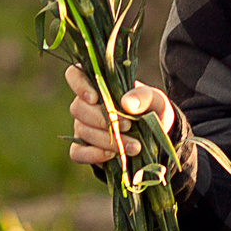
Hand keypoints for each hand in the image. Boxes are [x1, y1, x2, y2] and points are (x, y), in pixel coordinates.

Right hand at [65, 65, 185, 169]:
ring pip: (82, 131)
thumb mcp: (156, 100)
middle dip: (102, 119)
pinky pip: (78, 153)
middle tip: (128, 126)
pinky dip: (94, 155)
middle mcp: (86, 104)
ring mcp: (82, 127)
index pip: (74, 75)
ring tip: (134, 147)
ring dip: (108, 140)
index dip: (79, 84)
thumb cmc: (151, 111)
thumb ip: (144, 97)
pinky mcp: (84, 149)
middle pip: (78, 108)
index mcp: (99, 84)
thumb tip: (127, 103)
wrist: (155, 138)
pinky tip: (113, 156)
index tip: (95, 97)